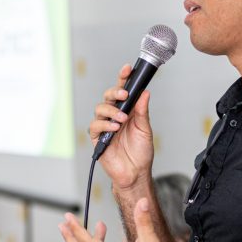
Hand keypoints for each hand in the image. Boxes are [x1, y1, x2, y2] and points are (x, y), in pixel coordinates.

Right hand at [88, 64, 154, 187]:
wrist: (136, 172)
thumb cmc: (141, 152)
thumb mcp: (145, 129)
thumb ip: (142, 111)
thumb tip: (145, 92)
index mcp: (127, 111)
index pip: (123, 91)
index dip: (123, 78)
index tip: (127, 68)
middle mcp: (114, 115)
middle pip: (108, 96)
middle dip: (115, 92)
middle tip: (124, 95)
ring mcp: (105, 126)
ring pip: (100, 108)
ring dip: (111, 110)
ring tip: (122, 119)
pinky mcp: (98, 138)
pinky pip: (96, 126)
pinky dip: (105, 124)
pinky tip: (114, 128)